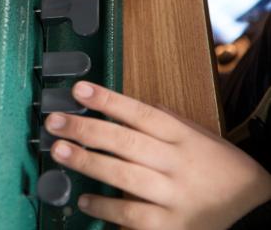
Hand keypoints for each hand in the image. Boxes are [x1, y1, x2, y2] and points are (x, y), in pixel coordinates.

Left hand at [45, 81, 270, 228]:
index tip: (79, 89)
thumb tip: (122, 105)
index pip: (141, 114)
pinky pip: (132, 217)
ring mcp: (174, 197)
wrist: (256, 212)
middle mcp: (177, 165)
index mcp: (183, 138)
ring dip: (88, 163)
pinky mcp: (171, 227)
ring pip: (125, 177)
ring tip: (60, 152)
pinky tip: (85, 199)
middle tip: (55, 122)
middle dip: (86, 130)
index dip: (108, 101)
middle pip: (126, 143)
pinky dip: (106, 208)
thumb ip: (164, 121)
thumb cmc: (220, 169)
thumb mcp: (199, 137)